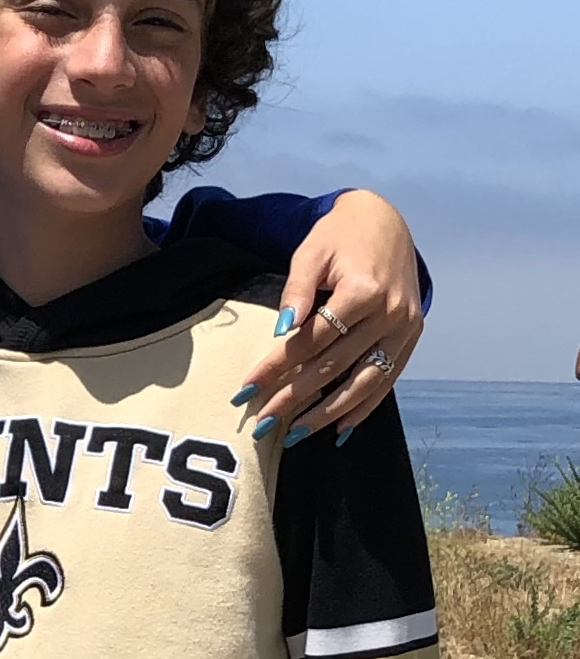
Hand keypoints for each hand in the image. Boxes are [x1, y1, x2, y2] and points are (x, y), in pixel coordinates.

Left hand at [241, 192, 422, 443]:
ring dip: (328, 413)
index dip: (276, 366)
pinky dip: (364, 406)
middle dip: (294, 398)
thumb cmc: (340, 236)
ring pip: (363, 381)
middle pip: (334, 366)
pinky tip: (340, 429)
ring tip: (295, 435)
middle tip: (262, 424)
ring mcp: (406, 328)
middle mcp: (391, 314)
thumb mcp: (311, 253)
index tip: (247, 389)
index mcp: (364, 291)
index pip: (312, 340)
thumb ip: (296, 290)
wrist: (386, 222)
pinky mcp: (412, 336)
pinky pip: (388, 379)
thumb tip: (281, 329)